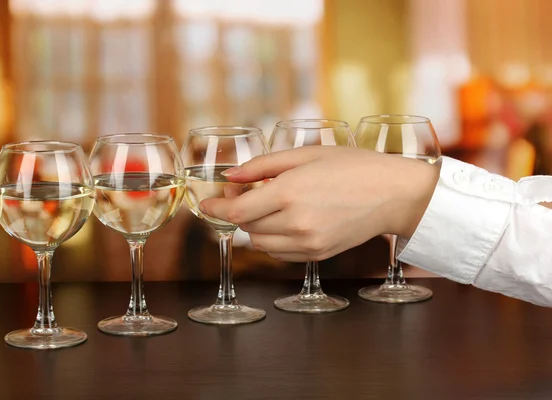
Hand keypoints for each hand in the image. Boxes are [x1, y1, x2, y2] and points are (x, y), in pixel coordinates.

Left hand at [200, 146, 438, 261]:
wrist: (393, 194)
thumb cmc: (352, 166)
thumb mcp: (305, 154)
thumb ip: (262, 166)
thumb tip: (230, 178)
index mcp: (289, 193)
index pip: (236, 213)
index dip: (215, 210)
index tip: (206, 204)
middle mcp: (295, 223)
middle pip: (245, 227)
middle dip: (238, 211)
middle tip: (247, 191)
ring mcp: (307, 243)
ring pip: (260, 243)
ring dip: (255, 226)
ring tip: (272, 204)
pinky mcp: (317, 255)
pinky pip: (279, 253)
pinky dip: (273, 238)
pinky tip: (287, 220)